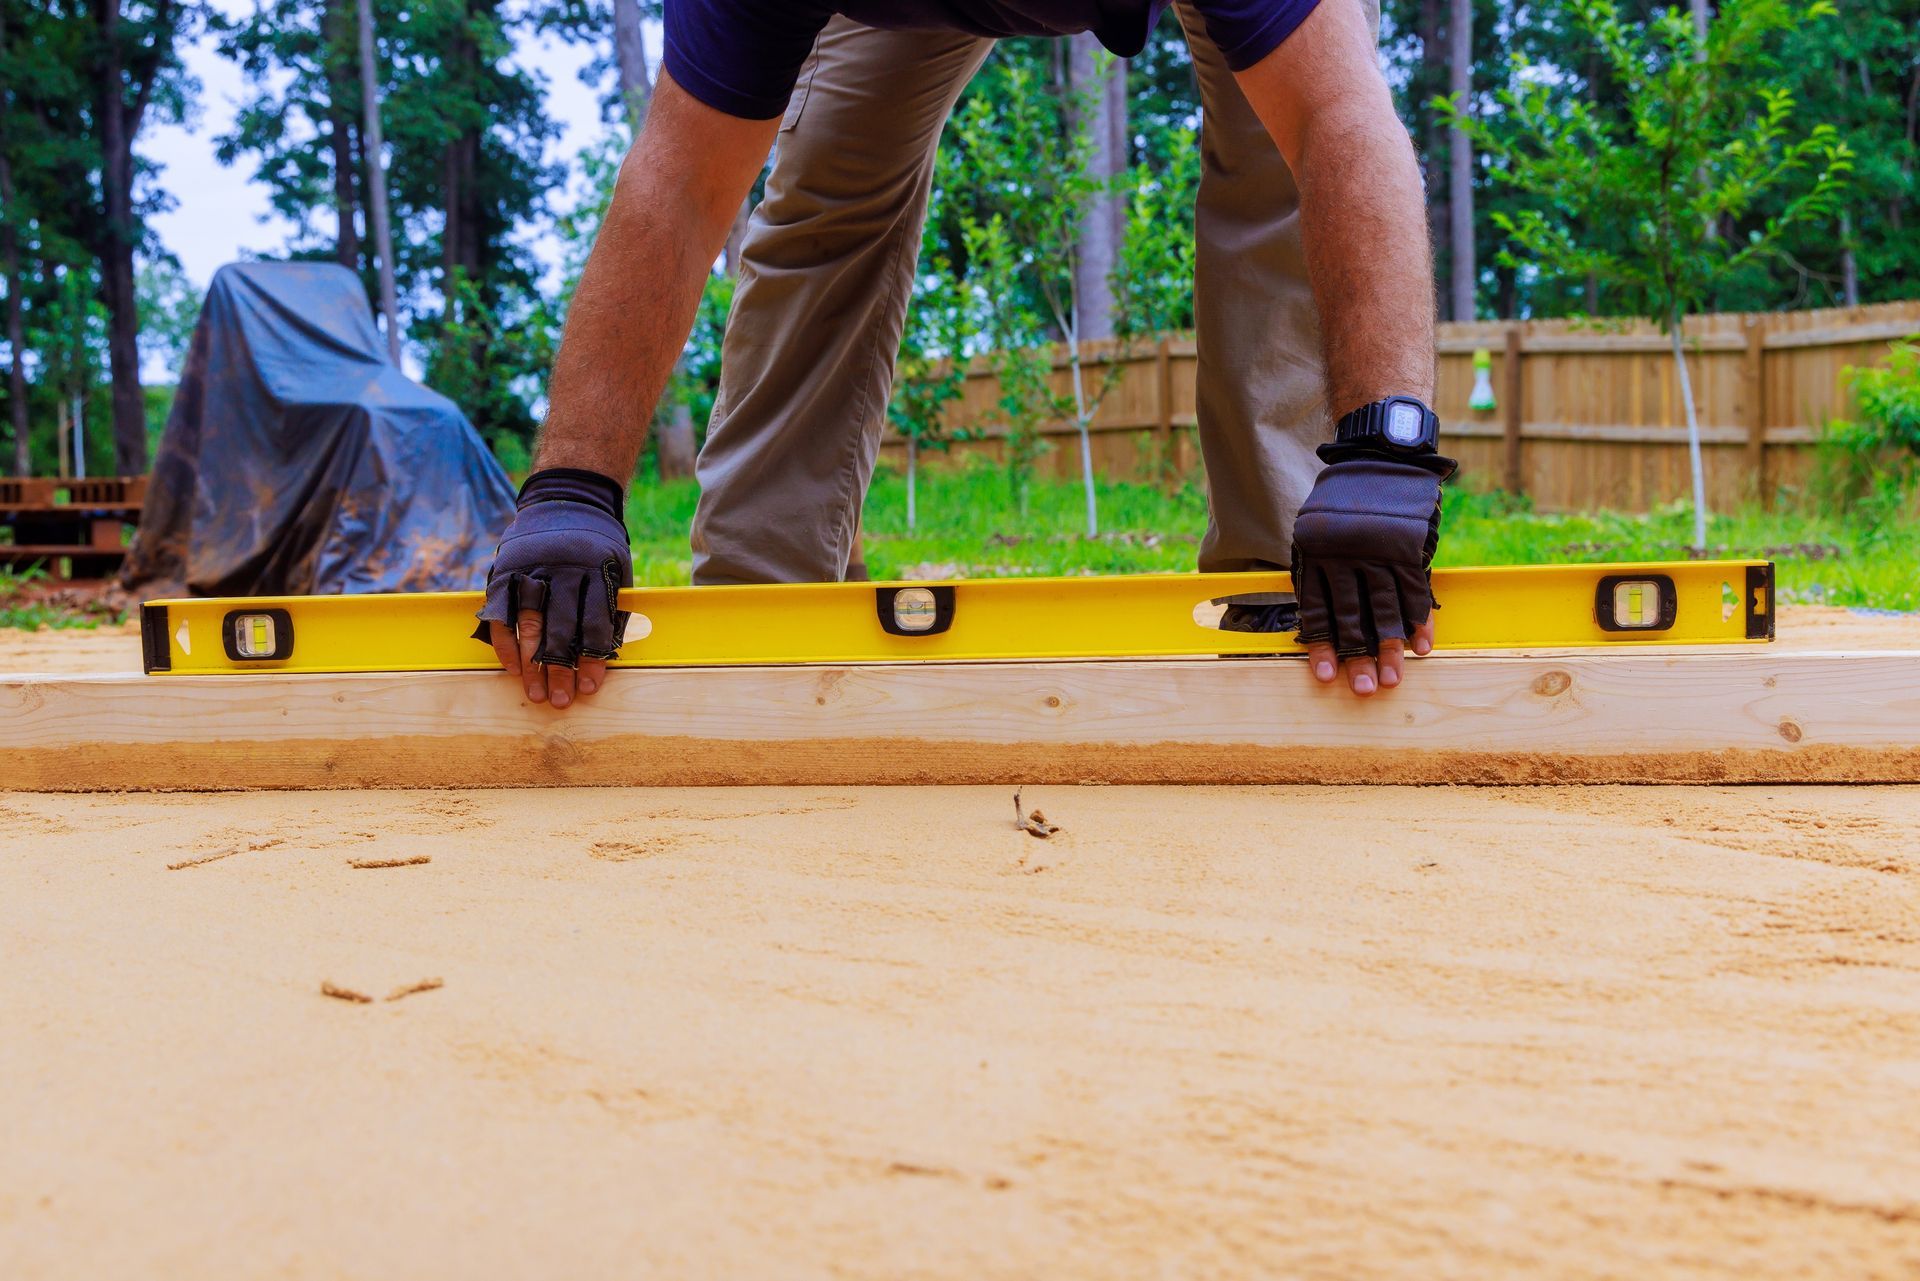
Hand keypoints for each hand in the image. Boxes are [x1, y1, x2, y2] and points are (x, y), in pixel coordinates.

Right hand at [473, 468, 631, 707]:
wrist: (567, 499)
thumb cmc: (600, 547)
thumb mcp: (617, 570)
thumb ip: (613, 609)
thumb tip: (609, 659)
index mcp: (597, 571)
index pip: (596, 624)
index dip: (592, 659)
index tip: (589, 688)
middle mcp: (564, 570)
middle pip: (561, 629)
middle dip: (560, 670)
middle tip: (560, 701)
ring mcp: (532, 569)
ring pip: (529, 624)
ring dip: (531, 664)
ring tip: (536, 693)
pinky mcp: (506, 570)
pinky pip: (502, 613)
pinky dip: (506, 642)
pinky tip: (512, 667)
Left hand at [1290, 451, 1454, 696]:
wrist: (1380, 454)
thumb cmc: (1344, 497)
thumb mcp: (1316, 526)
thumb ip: (1320, 568)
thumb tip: (1322, 618)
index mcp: (1315, 553)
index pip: (1316, 609)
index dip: (1323, 645)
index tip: (1327, 676)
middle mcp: (1344, 556)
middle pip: (1352, 616)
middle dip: (1359, 657)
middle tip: (1366, 690)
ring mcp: (1378, 552)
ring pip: (1385, 610)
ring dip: (1390, 648)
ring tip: (1394, 678)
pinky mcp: (1408, 548)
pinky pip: (1415, 592)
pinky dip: (1420, 621)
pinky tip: (1421, 646)